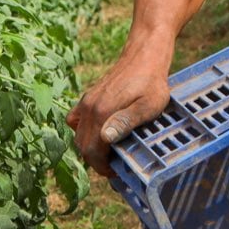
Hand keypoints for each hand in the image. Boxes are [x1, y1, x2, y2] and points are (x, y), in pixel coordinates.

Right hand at [67, 53, 174, 172]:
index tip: (116, 172)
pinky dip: (83, 132)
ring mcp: (86, 102)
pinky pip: (75, 121)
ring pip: (78, 135)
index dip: (102, 167)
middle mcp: (89, 108)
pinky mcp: (88, 98)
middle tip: (115, 165)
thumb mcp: (148, 105)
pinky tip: (98, 132)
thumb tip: (105, 139)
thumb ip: (126, 122)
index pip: (92, 151)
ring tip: (109, 152)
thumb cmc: (152, 83)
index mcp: (102, 113)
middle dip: (96, 161)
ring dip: (90, 148)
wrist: (144, 56)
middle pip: (83, 146)